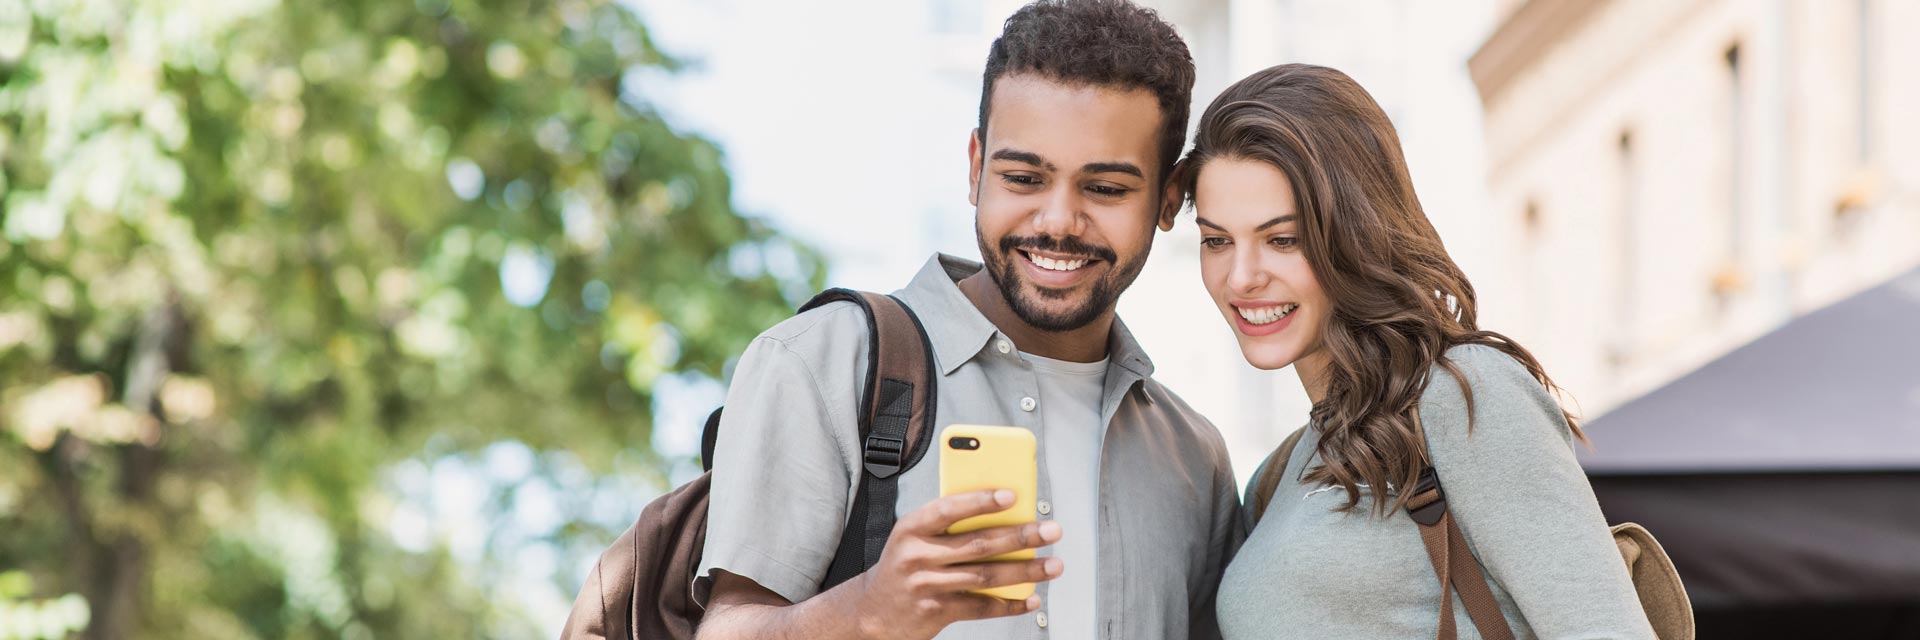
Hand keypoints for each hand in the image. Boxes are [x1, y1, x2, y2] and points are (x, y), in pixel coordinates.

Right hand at [848, 489, 1063, 639]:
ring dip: (1025, 571)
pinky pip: (980, 607)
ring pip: (985, 576)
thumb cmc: (906, 563)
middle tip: (1052, 530)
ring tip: (1054, 564)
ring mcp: (927, 586)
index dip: (981, 501)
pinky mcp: (936, 612)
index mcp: (912, 528)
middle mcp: (917, 556)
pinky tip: (1032, 598)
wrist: (872, 611)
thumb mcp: (915, 536)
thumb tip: (1007, 515)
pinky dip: (1009, 604)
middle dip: (1021, 537)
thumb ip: (950, 525)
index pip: (948, 509)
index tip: (1013, 495)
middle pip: (978, 544)